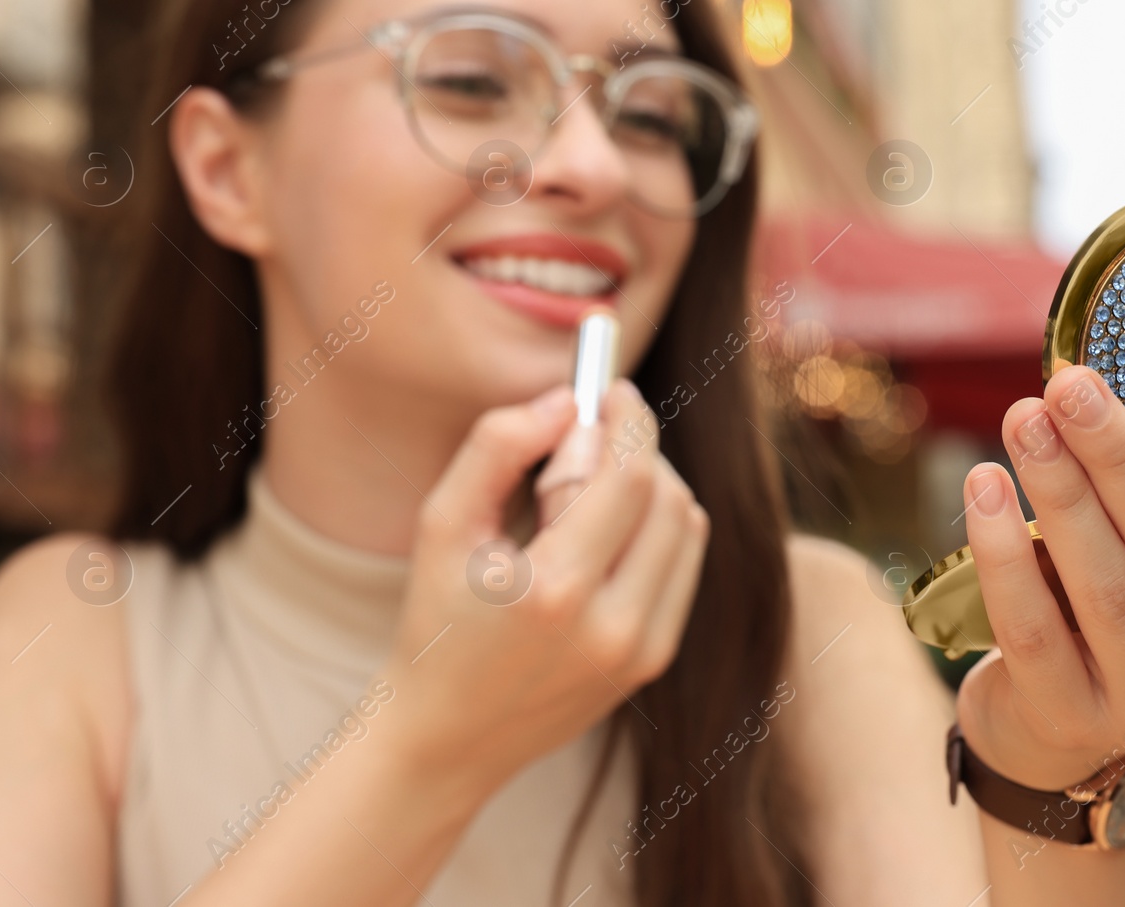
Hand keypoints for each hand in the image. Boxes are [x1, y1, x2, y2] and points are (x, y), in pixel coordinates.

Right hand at [376, 379, 707, 786]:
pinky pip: (683, 564)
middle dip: (635, 450)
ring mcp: (642, 651)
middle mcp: (614, 627)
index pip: (629, 475)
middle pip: (667, 496)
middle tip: (590, 436)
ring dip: (652, 485)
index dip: (627, 419)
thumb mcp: (442, 524)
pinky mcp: (653, 661)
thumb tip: (566, 400)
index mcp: (556, 591)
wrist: (449, 736)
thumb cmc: (437, 619)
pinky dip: (660, 527)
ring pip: (687, 528)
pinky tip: (611, 526)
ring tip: (592, 487)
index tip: (610, 388)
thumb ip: (496, 447)